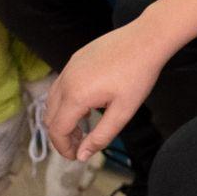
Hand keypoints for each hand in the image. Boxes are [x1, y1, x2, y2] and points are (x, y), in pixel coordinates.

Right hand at [43, 22, 169, 160]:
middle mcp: (66, 80)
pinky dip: (66, 101)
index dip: (63, 148)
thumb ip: (101, 136)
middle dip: (62, 135)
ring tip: (84, 126)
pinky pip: (61, 85)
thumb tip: (82, 155)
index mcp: (76, 95)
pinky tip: (87, 104)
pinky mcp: (76, 58)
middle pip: (50, 116)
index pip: (57, 130)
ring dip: (62, 118)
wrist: (146, 39)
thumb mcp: (123, 112)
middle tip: (81, 144)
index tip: (76, 156)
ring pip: (52, 100)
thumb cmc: (138, 75)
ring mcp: (69, 66)